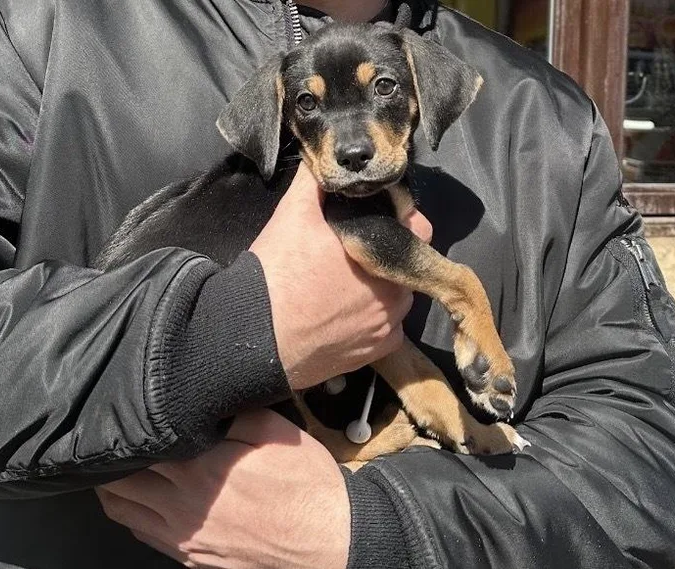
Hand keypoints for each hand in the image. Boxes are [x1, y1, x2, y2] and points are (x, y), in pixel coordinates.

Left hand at [97, 409, 349, 568]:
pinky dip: (134, 515)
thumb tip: (205, 399)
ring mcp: (185, 539)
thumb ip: (233, 412)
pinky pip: (145, 535)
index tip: (120, 412)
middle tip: (112, 439)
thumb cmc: (307, 487)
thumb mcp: (275, 431)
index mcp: (199, 471)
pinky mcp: (193, 559)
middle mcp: (182, 508)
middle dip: (110, 460)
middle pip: (119, 484)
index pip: (138, 447)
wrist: (331, 540)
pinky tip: (144, 500)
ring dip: (114, 489)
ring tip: (117, 468)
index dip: (124, 428)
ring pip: (124, 513)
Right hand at [250, 163, 432, 389]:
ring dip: (382, 290)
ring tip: (347, 286)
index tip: (379, 220)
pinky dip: (373, 323)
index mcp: (384, 251)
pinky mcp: (377, 352)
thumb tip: (323, 163)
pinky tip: (346, 316)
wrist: (257, 337)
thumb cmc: (279, 272)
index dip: (400, 221)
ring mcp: (389, 324)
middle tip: (353, 255)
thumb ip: (314, 183)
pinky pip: (387, 331)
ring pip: (398, 299)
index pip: (417, 229)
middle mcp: (397, 290)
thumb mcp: (293, 215)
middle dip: (386, 258)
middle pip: (405, 266)